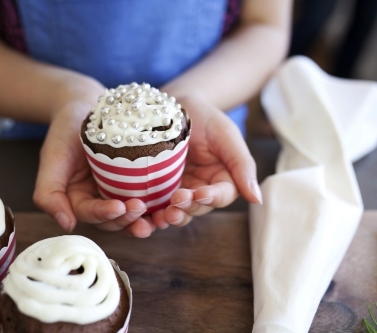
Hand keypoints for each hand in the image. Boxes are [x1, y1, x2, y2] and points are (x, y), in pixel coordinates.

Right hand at [33, 79, 155, 237]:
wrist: (86, 104)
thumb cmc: (65, 129)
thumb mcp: (52, 157)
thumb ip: (49, 193)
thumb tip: (65, 225)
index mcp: (78, 199)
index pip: (90, 214)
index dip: (104, 214)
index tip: (119, 207)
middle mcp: (99, 199)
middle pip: (114, 220)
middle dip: (127, 219)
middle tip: (140, 208)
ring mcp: (118, 191)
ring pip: (133, 213)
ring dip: (145, 217)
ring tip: (160, 213)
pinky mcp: (136, 181)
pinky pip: (148, 196)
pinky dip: (159, 202)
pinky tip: (172, 199)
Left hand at [151, 96, 261, 228]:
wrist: (175, 106)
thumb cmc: (205, 117)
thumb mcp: (226, 135)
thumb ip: (242, 165)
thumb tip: (258, 199)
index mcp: (223, 179)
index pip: (222, 195)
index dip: (212, 198)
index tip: (201, 193)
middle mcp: (202, 189)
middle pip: (198, 208)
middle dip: (188, 208)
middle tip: (176, 203)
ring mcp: (180, 190)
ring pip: (178, 212)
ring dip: (171, 216)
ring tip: (163, 215)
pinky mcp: (159, 189)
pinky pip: (157, 205)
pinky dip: (152, 213)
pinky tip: (145, 214)